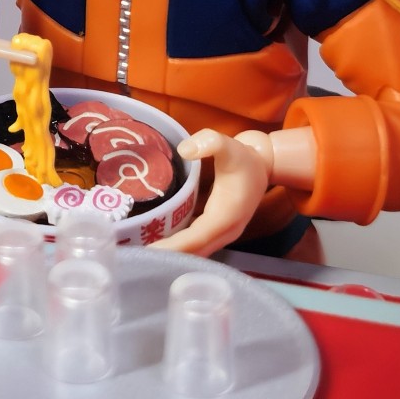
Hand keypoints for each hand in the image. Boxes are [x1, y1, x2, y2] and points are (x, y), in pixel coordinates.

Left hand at [151, 129, 271, 255]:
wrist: (262, 166)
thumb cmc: (243, 157)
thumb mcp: (227, 145)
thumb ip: (209, 142)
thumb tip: (184, 150)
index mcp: (226, 216)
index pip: (196, 239)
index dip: (173, 247)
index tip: (150, 251)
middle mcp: (226, 232)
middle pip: (194, 251)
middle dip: (168, 256)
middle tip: (137, 256)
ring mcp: (223, 234)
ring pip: (196, 252)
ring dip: (173, 255)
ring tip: (142, 254)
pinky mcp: (218, 231)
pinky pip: (197, 246)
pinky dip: (180, 249)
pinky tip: (158, 245)